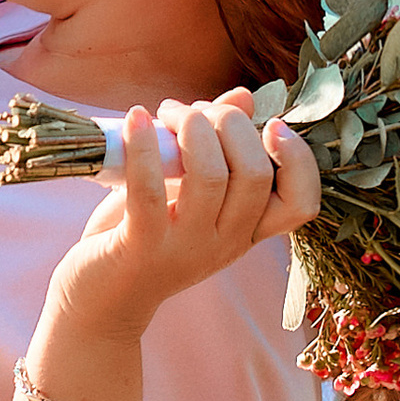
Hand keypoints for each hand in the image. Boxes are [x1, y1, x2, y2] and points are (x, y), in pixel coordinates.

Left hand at [42, 94, 316, 350]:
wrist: (98, 303)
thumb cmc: (141, 236)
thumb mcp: (185, 191)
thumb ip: (217, 146)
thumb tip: (244, 97)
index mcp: (244, 231)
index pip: (300, 205)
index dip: (299, 160)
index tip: (272, 125)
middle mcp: (225, 244)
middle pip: (255, 174)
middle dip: (229, 123)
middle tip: (192, 110)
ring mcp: (186, 249)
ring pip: (211, 177)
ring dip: (190, 128)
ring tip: (165, 113)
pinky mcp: (142, 249)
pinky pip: (149, 191)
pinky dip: (143, 146)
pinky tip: (134, 119)